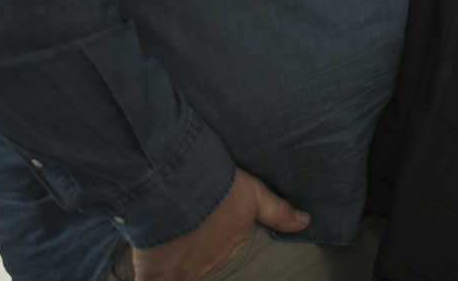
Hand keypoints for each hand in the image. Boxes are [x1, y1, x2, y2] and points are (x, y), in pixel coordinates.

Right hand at [130, 169, 307, 280]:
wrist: (179, 187)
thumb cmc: (218, 188)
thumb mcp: (253, 195)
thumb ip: (277, 212)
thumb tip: (306, 222)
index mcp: (230, 246)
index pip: (224, 249)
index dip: (216, 237)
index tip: (208, 226)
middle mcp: (208, 263)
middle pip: (201, 262)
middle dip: (196, 248)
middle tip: (187, 229)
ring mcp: (181, 270)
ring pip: (180, 274)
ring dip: (177, 264)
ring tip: (172, 248)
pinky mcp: (154, 272)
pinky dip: (152, 279)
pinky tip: (153, 273)